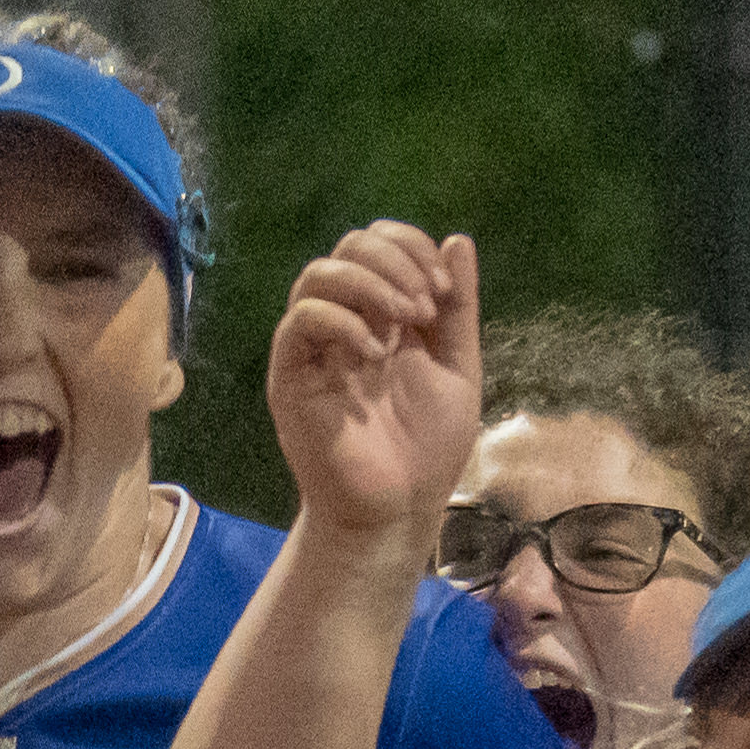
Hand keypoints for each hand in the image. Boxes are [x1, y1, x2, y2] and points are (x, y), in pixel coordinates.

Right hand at [262, 221, 485, 546]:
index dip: (412, 248)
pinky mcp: (291, 375)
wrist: (398, 508)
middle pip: (349, 245)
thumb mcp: (459, 366)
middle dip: (395, 260)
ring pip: (319, 272)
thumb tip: (457, 241)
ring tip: (404, 321)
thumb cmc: (428, 446)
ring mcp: (315, 347)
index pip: (380, 244)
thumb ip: (459, 307)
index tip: (442, 292)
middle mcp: (346, 321)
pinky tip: (374, 354)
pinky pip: (301, 320)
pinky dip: (342, 322)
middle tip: (424, 307)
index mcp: (384, 315)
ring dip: (370, 283)